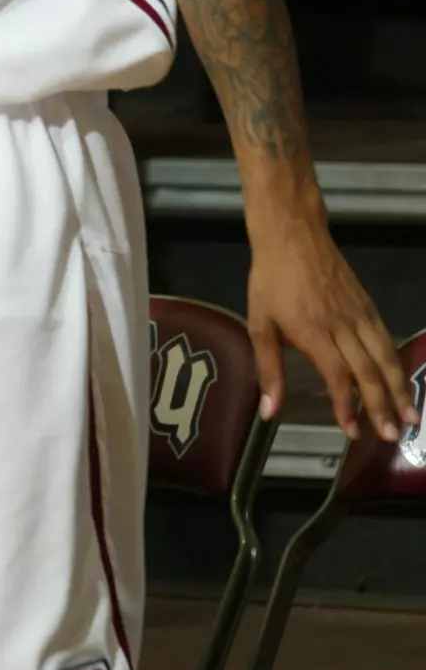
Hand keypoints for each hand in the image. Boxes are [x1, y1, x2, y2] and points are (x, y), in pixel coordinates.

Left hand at [247, 217, 415, 441]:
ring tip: (410, 417)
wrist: (293, 235)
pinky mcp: (367, 303)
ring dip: (399, 387)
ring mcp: (358, 313)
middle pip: (367, 370)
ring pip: (384, 355)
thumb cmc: (270, 280)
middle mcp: (342, 325)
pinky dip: (396, 360)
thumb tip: (269, 410)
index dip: (346, 406)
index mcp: (313, 331)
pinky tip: (401, 378)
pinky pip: (385, 336)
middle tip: (392, 435)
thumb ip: (268, 368)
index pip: (337, 376)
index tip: (353, 432)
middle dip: (381, 406)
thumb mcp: (259, 323)